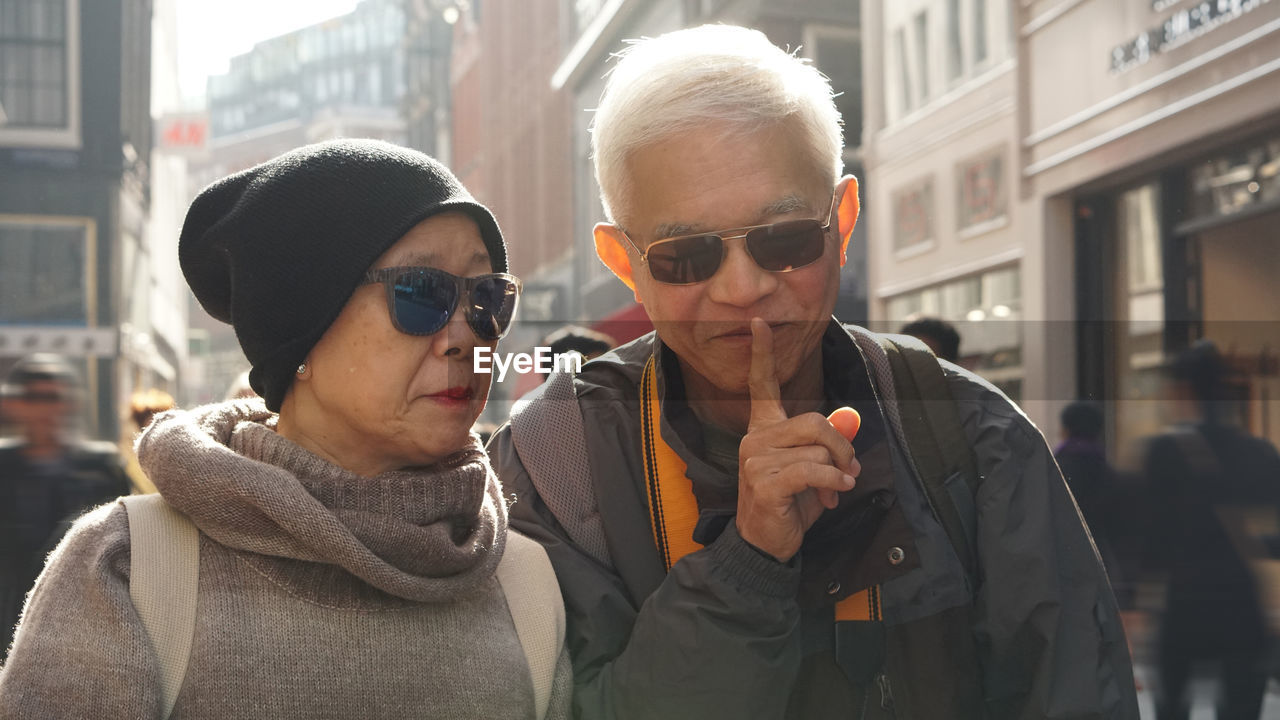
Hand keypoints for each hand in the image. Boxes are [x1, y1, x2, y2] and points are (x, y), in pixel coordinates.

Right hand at [735, 318, 860, 561]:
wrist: (766, 544)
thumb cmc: (790, 504)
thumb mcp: (815, 469)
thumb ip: (829, 443)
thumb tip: (849, 423)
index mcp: (764, 428)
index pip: (762, 384)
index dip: (761, 353)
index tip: (758, 323)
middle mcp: (756, 438)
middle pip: (814, 421)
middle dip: (841, 445)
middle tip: (848, 468)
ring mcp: (756, 460)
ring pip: (816, 451)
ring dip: (836, 473)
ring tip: (834, 491)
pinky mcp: (764, 483)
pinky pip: (811, 472)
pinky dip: (833, 483)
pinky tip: (837, 495)